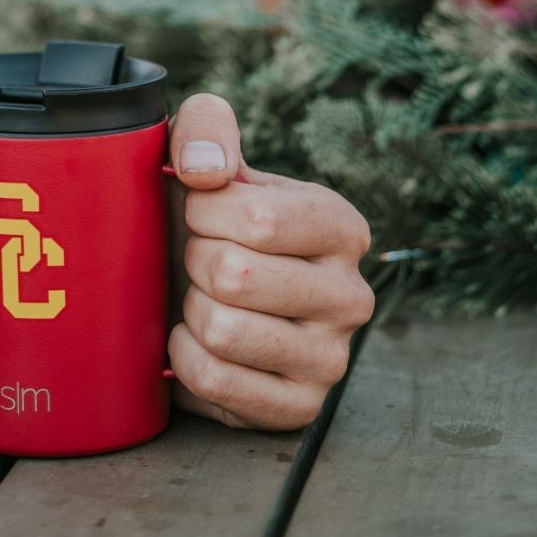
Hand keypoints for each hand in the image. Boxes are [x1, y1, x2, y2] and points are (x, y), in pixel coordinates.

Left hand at [166, 94, 373, 431]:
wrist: (202, 288)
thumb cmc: (208, 218)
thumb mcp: (209, 155)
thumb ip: (206, 127)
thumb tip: (204, 169)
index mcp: (342, 226)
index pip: (257, 216)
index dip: (204, 210)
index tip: (203, 211)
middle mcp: (353, 296)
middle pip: (235, 275)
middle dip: (195, 260)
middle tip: (203, 259)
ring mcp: (331, 359)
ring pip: (223, 331)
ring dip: (190, 309)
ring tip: (204, 297)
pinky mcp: (299, 409)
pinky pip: (214, 379)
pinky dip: (184, 356)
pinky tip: (195, 339)